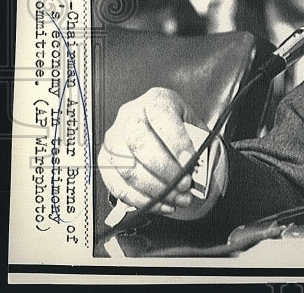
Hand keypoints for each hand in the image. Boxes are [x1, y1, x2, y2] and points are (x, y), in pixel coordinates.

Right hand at [98, 87, 225, 219]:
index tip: (190, 161)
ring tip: (177, 199)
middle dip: (165, 170)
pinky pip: (118, 186)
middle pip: (140, 144)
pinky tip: (161, 204)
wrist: (160, 131)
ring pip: (127, 168)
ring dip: (155, 190)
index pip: (161, 116)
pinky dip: (142, 200)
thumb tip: (198, 168)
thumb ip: (198, 143)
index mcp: (155, 100)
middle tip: (185, 185)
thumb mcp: (194, 126)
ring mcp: (113, 138)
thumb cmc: (180, 128)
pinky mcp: (105, 161)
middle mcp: (129, 116)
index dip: (175, 140)